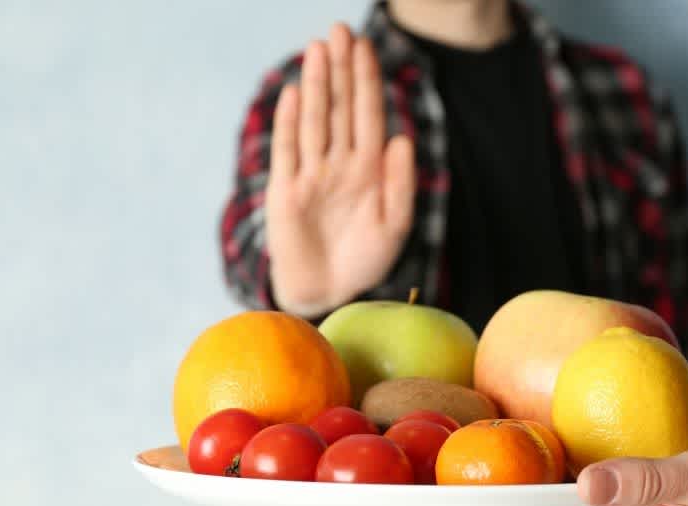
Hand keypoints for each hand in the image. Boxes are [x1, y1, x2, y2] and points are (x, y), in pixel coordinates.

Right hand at [266, 24, 415, 315]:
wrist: (332, 293)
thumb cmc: (366, 260)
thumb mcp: (395, 225)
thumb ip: (401, 184)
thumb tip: (402, 138)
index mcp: (369, 169)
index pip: (368, 115)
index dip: (366, 81)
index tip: (365, 46)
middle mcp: (339, 164)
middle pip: (339, 108)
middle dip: (340, 70)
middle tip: (339, 30)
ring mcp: (311, 175)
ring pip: (315, 121)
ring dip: (316, 86)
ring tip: (318, 49)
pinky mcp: (286, 192)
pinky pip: (288, 152)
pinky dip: (290, 123)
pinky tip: (293, 94)